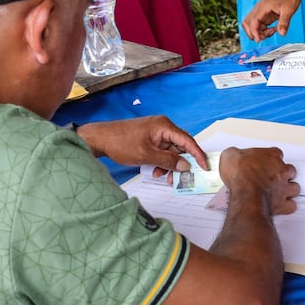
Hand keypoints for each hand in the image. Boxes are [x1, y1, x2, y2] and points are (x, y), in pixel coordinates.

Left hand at [76, 116, 208, 170]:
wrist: (100, 138)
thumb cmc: (121, 142)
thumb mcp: (147, 155)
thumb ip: (168, 160)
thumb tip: (185, 166)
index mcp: (164, 126)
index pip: (187, 140)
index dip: (197, 154)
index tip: (204, 166)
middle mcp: (162, 127)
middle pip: (180, 146)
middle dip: (180, 163)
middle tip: (180, 178)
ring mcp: (156, 133)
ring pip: (171, 151)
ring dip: (169, 164)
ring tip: (163, 176)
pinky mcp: (150, 138)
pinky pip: (162, 151)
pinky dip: (162, 161)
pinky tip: (156, 171)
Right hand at [219, 147, 299, 215]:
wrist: (245, 192)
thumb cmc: (241, 174)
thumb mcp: (230, 156)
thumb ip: (234, 155)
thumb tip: (231, 155)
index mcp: (270, 156)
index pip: (276, 153)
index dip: (271, 158)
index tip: (264, 161)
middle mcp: (280, 170)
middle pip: (289, 170)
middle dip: (284, 174)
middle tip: (274, 178)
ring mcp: (283, 187)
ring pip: (294, 187)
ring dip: (289, 190)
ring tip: (282, 191)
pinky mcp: (282, 203)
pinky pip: (291, 205)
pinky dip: (288, 206)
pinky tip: (283, 206)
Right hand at [241, 0, 302, 40]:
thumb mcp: (289, 10)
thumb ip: (284, 22)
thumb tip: (281, 33)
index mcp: (263, 7)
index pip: (252, 21)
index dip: (254, 32)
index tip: (259, 40)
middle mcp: (259, 9)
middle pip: (247, 24)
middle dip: (254, 33)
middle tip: (266, 36)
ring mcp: (260, 12)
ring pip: (251, 25)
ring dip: (258, 32)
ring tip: (271, 31)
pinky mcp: (264, 15)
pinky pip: (258, 25)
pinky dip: (263, 30)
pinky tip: (273, 29)